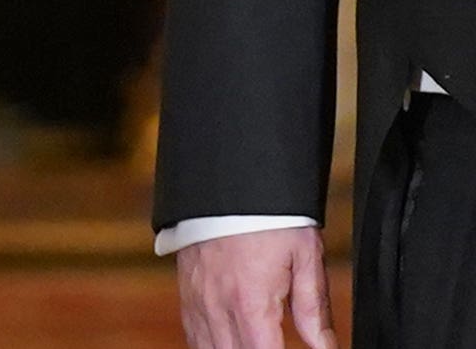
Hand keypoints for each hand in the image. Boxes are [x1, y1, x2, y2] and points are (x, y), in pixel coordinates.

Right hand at [178, 225, 336, 348]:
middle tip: (274, 344)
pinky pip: (193, 333)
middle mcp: (218, 307)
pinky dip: (209, 346)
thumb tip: (325, 347)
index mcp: (250, 304)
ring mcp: (198, 299)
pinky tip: (226, 345)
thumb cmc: (268, 215)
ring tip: (254, 343)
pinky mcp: (186, 289)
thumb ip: (314, 309)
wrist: (225, 180)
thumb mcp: (304, 257)